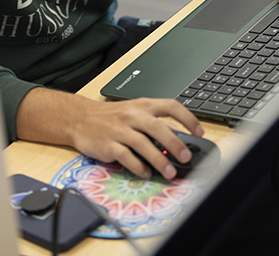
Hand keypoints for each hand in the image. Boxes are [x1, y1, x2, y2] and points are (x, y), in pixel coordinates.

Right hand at [16, 88, 203, 178]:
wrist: (79, 118)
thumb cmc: (110, 117)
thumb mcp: (133, 112)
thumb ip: (153, 123)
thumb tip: (178, 140)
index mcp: (142, 105)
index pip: (170, 106)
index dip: (187, 118)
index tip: (199, 131)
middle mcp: (132, 115)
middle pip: (158, 127)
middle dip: (175, 144)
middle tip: (186, 158)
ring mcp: (120, 130)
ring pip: (143, 144)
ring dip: (159, 160)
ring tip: (170, 173)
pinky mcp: (109, 144)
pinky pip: (127, 157)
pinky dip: (138, 167)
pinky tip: (146, 173)